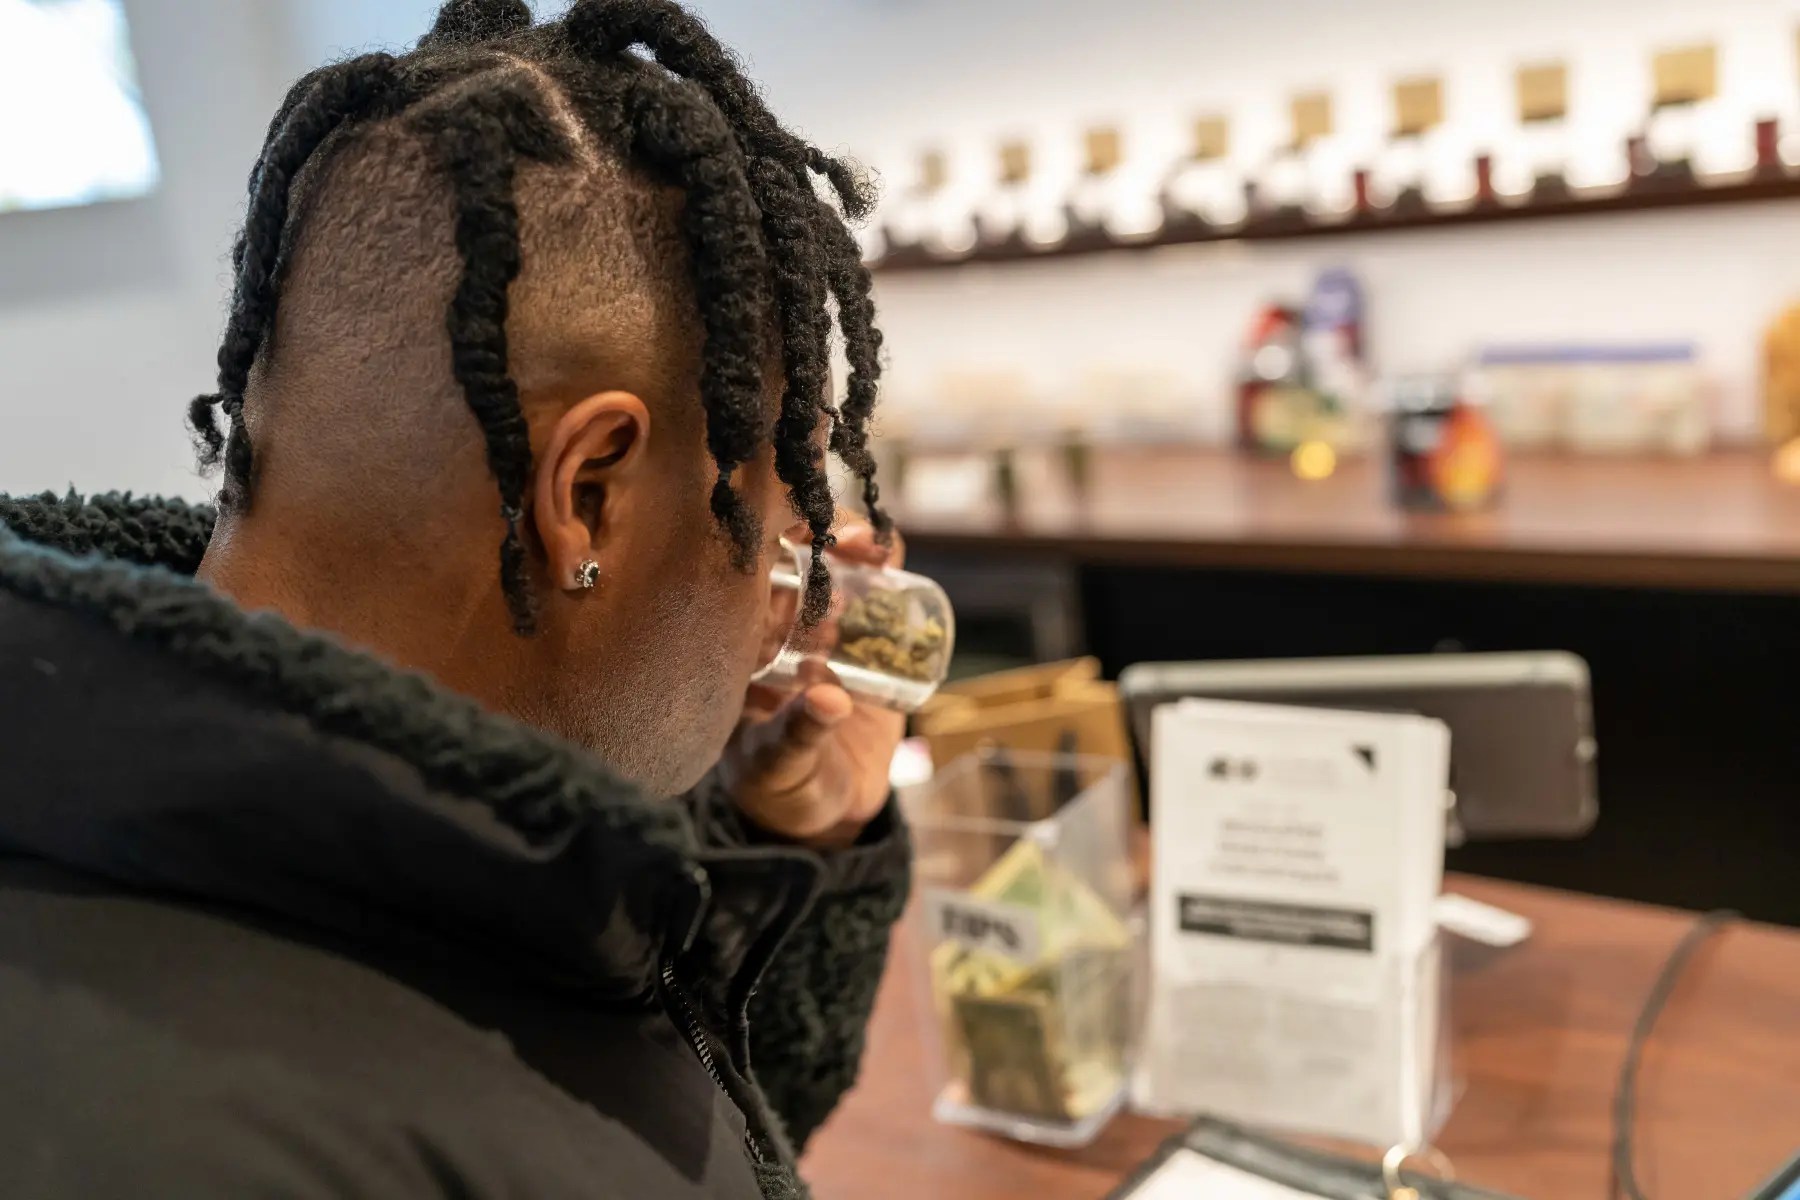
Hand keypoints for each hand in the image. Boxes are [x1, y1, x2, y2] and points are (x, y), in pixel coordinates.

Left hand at [718, 519, 905, 848]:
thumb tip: (829, 699)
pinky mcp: (864, 637)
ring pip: (834, 563)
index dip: (760, 547)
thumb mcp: (779, 766)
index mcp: (733, 645)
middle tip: (846, 541)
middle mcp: (772, 625)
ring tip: (872, 548)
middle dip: (815, 533)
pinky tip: (888, 556)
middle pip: (789, 556)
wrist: (825, 809)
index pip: (738, 576)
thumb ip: (798, 736)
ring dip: (853, 543)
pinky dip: (884, 564)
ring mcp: (820, 626)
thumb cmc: (781, 787)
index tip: (787, 544)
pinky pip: (873, 589)